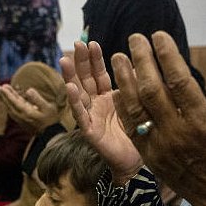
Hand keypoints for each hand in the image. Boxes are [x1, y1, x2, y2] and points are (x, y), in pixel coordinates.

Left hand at [0, 84, 58, 132]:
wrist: (52, 135)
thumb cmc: (52, 119)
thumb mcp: (48, 107)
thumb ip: (38, 99)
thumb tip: (28, 90)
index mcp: (27, 112)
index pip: (14, 101)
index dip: (8, 94)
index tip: (2, 86)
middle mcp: (22, 117)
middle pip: (10, 105)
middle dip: (4, 96)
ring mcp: (22, 120)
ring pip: (11, 109)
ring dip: (6, 101)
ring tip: (3, 93)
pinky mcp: (23, 123)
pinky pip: (13, 113)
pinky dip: (10, 106)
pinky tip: (10, 103)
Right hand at [61, 41, 141, 183]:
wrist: (137, 162)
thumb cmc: (137, 133)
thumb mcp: (137, 103)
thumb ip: (134, 84)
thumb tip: (141, 62)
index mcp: (106, 97)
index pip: (98, 74)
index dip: (94, 59)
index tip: (92, 43)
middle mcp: (96, 105)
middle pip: (85, 80)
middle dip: (80, 62)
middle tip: (77, 44)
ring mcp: (91, 118)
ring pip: (78, 94)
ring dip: (70, 77)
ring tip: (64, 61)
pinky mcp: (90, 132)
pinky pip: (80, 115)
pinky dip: (74, 101)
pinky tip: (70, 88)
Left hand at [112, 32, 205, 205]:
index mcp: (203, 122)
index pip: (179, 81)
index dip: (167, 56)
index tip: (159, 36)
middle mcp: (178, 132)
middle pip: (152, 90)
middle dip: (142, 61)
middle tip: (135, 38)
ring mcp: (160, 146)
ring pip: (136, 108)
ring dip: (125, 81)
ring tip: (118, 58)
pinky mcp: (150, 157)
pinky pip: (131, 129)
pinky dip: (124, 108)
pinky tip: (118, 90)